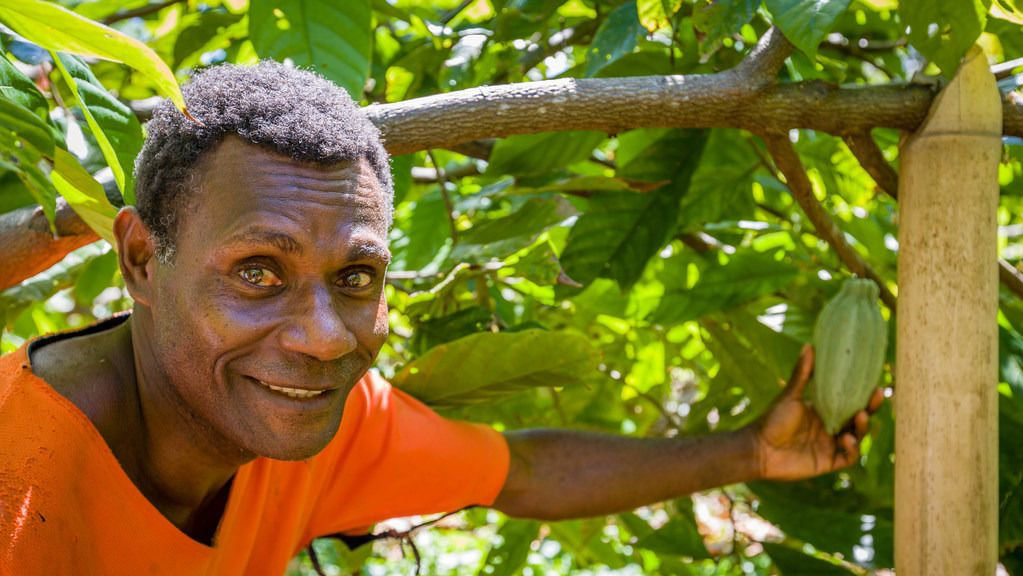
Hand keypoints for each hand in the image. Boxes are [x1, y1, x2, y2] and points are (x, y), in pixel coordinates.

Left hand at [752, 344, 883, 480]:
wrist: (759, 449)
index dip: (864, 395)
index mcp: (823, 411)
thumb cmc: (772, 420)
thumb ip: (802, 373)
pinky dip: (852, 449)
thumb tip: (809, 345)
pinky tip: (847, 439)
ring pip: (857, 437)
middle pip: (858, 419)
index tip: (874, 382)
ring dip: (862, 427)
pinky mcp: (828, 462)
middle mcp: (830, 428)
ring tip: (860, 416)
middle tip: (877, 395)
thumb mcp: (790, 396)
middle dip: (870, 408)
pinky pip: (848, 457)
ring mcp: (830, 445)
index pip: (850, 402)